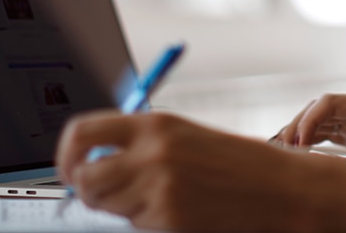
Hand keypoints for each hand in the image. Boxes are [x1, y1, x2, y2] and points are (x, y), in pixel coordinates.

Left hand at [56, 110, 316, 231]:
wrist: (279, 188)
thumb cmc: (236, 162)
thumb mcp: (185, 137)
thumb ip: (140, 143)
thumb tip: (93, 160)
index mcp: (155, 124)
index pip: (82, 133)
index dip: (66, 155)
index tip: (71, 168)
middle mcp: (151, 153)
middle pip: (85, 178)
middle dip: (89, 190)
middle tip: (107, 192)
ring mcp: (158, 189)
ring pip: (109, 206)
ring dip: (123, 207)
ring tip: (159, 197)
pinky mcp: (168, 219)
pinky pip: (136, 225)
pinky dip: (149, 222)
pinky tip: (179, 211)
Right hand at [272, 94, 345, 173]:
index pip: (332, 102)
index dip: (311, 118)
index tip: (300, 141)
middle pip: (320, 109)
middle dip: (299, 125)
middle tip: (284, 149)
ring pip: (320, 122)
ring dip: (301, 134)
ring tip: (284, 153)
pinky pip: (328, 136)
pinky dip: (310, 143)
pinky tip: (298, 156)